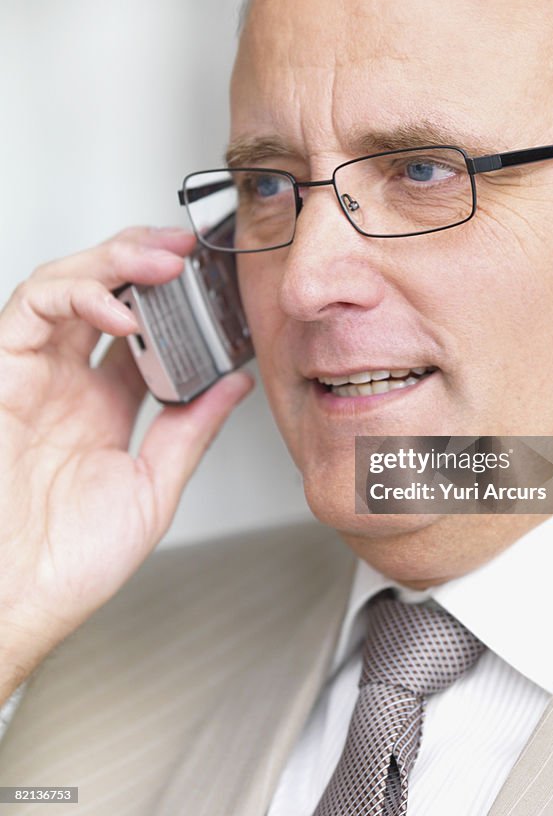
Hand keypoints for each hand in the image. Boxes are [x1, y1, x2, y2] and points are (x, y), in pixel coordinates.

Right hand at [0, 227, 253, 699]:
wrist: (16, 601)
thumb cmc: (68, 564)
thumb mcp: (151, 488)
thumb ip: (190, 430)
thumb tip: (235, 383)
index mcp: (103, 407)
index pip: (142, 332)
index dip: (177, 302)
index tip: (217, 285)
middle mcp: (66, 382)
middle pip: (103, 294)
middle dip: (144, 260)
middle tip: (186, 247)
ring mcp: (33, 373)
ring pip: (67, 284)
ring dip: (116, 262)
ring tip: (164, 260)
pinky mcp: (1, 371)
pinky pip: (33, 308)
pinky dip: (80, 295)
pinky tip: (123, 312)